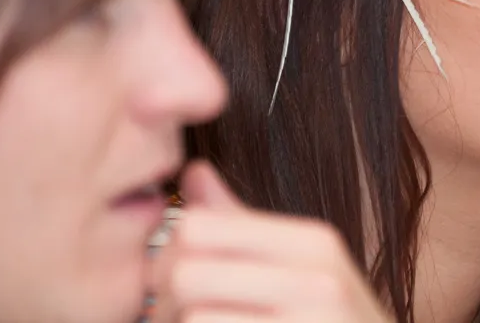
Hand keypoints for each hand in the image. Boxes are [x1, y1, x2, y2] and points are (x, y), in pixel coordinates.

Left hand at [149, 161, 389, 322]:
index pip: (198, 225)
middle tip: (170, 318)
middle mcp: (317, 280)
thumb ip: (241, 223)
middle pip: (186, 272)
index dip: (168, 251)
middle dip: (163, 302)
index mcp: (314, 241)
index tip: (172, 278)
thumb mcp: (301, 267)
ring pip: (193, 320)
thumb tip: (194, 171)